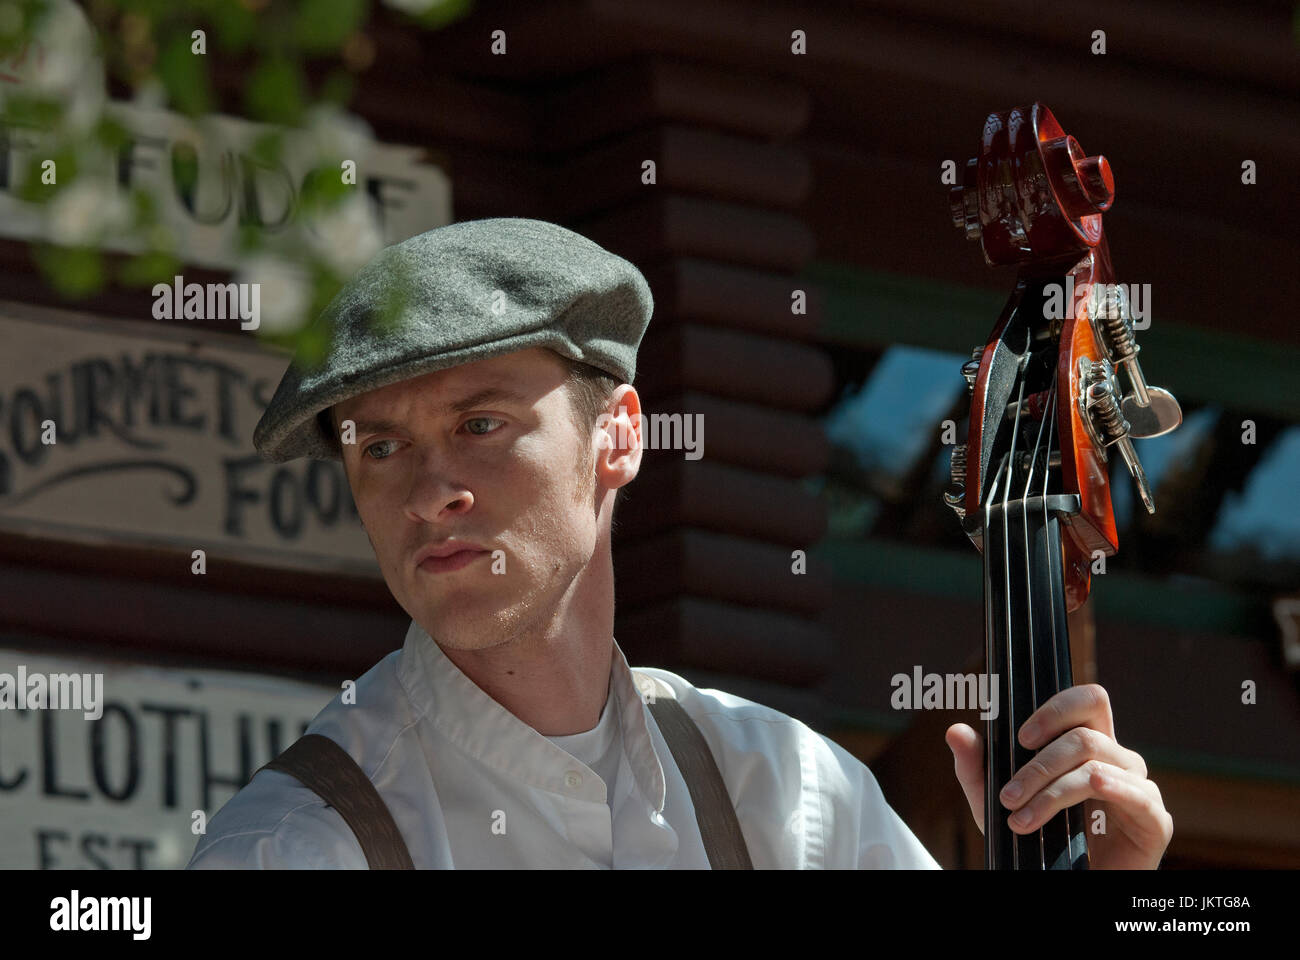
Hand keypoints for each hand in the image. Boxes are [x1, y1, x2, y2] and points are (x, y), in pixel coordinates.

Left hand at [945, 683, 1172, 868]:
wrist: (1066, 885)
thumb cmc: (1039, 841)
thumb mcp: (997, 802)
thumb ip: (977, 767)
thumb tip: (955, 731)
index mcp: (1089, 746)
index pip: (1088, 701)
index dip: (1056, 708)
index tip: (1020, 738)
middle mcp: (1119, 760)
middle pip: (1086, 733)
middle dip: (1038, 763)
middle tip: (1008, 793)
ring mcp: (1140, 787)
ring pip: (1095, 764)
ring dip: (1050, 790)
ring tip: (1020, 818)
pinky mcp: (1155, 820)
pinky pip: (1134, 793)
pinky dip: (1105, 790)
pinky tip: (1080, 804)